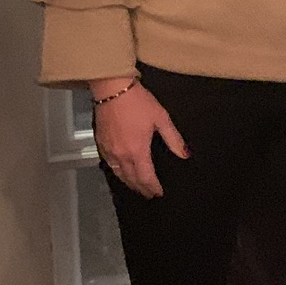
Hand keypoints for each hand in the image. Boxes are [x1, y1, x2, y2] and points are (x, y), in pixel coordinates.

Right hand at [91, 78, 187, 197]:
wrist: (112, 89)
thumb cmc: (138, 102)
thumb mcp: (161, 118)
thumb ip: (173, 139)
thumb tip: (185, 155)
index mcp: (137, 151)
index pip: (146, 177)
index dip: (153, 187)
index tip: (159, 193)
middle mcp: (121, 154)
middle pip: (131, 179)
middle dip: (141, 188)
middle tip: (149, 194)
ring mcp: (109, 150)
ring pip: (119, 174)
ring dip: (129, 183)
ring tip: (137, 187)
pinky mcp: (101, 143)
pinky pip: (109, 164)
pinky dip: (117, 172)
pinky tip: (121, 172)